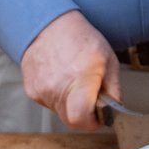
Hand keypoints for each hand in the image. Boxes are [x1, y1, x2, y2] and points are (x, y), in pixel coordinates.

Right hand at [20, 10, 118, 130]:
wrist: (50, 25)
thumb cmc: (81, 39)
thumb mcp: (108, 59)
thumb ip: (114, 89)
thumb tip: (116, 111)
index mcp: (80, 78)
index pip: (81, 118)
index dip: (93, 123)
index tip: (100, 116)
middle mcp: (57, 87)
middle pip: (72, 120)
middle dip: (85, 115)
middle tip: (91, 98)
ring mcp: (42, 90)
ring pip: (60, 113)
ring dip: (71, 104)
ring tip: (74, 81)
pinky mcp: (32, 90)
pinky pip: (49, 104)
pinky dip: (58, 97)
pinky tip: (62, 78)